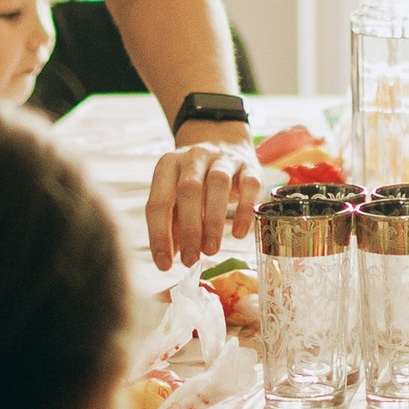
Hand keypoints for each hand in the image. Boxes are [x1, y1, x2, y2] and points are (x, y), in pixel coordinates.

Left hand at [146, 141, 260, 270]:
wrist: (225, 143)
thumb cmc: (197, 180)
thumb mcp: (178, 197)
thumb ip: (172, 224)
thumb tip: (168, 257)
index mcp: (169, 165)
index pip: (158, 201)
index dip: (159, 235)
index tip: (164, 264)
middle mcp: (194, 157)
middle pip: (189, 190)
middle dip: (189, 229)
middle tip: (191, 259)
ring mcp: (223, 158)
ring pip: (218, 183)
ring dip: (213, 221)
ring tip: (211, 250)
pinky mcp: (249, 165)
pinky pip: (249, 185)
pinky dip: (244, 211)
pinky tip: (238, 234)